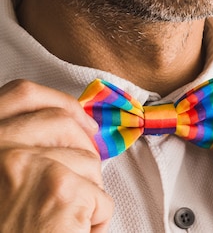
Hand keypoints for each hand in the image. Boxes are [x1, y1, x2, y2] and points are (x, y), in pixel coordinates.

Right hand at [0, 79, 113, 232]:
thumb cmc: (5, 229)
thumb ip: (15, 153)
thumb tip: (63, 129)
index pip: (21, 95)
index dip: (57, 101)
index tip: (78, 115)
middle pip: (65, 124)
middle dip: (83, 151)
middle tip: (78, 182)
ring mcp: (27, 167)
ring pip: (90, 162)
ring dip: (87, 194)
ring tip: (60, 222)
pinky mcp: (60, 191)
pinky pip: (101, 197)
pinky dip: (96, 221)